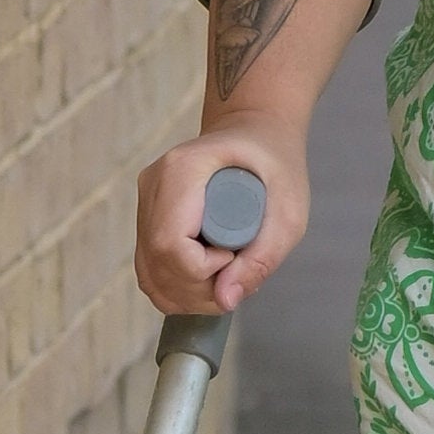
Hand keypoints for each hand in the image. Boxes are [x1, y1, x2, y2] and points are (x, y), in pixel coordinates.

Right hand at [134, 120, 308, 319]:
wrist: (256, 133)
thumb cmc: (276, 165)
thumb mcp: (288, 212)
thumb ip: (261, 258)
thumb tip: (226, 301)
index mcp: (183, 170)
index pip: (171, 243)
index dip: (202, 268)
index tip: (236, 255)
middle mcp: (154, 184)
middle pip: (158, 263)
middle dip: (199, 289)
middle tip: (238, 275)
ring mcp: (146, 201)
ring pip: (149, 273)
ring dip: (189, 295)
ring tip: (227, 278)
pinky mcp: (147, 217)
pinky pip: (150, 269)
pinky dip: (177, 289)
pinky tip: (208, 282)